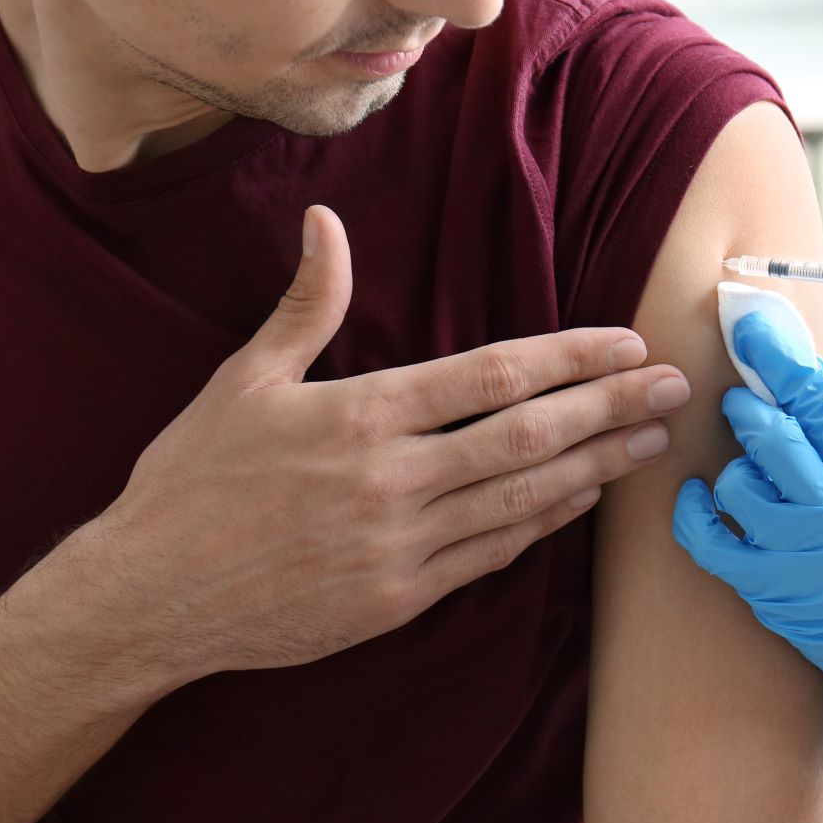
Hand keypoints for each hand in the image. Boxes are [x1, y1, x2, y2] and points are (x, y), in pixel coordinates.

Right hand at [83, 205, 689, 690]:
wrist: (147, 598)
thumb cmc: (191, 484)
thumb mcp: (243, 382)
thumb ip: (305, 305)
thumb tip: (325, 222)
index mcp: (359, 416)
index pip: (492, 377)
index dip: (570, 358)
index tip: (626, 342)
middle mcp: (391, 480)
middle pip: (529, 435)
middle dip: (612, 407)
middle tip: (676, 386)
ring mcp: (400, 546)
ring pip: (524, 499)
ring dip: (598, 467)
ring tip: (652, 442)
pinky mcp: (398, 600)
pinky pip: (492, 554)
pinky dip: (545, 523)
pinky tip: (583, 499)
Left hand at [673, 312, 822, 788]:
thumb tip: (794, 383)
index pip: (814, 397)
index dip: (775, 355)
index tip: (749, 322)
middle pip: (767, 432)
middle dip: (746, 409)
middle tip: (741, 403)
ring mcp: (794, 548)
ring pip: (735, 483)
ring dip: (735, 473)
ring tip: (752, 478)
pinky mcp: (765, 585)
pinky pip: (707, 539)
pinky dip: (696, 514)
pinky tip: (698, 498)